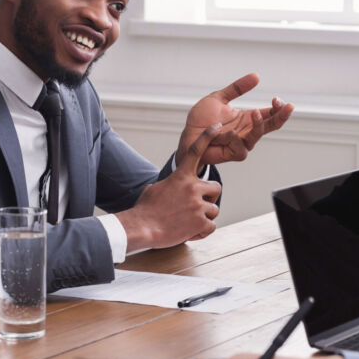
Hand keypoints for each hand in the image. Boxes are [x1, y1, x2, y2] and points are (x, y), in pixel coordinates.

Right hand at [117, 124, 223, 250]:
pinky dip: (202, 231)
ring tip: (188, 222)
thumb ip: (171, 184)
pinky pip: (211, 226)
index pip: (196, 151)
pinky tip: (190, 232)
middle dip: (209, 197)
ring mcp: (198, 205)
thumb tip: (172, 186)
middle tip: (197, 206)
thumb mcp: (156, 189)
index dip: (207, 137)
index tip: (217, 126)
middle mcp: (192, 188)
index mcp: (181, 177)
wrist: (142, 228)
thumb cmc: (146, 210)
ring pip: (215, 209)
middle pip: (216, 188)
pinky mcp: (200, 222)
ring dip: (204, 217)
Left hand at [177, 74, 294, 165]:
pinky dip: (236, 140)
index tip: (277, 99)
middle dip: (280, 116)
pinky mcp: (232, 153)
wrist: (188, 135)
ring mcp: (241, 143)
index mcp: (247, 118)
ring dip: (259, 126)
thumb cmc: (202, 119)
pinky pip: (241, 149)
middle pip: (271, 125)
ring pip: (257, 137)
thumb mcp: (220, 98)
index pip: (269, 114)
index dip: (277, 108)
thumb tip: (256, 76)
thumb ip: (237, 88)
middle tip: (287, 107)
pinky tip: (231, 132)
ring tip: (256, 115)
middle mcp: (247, 131)